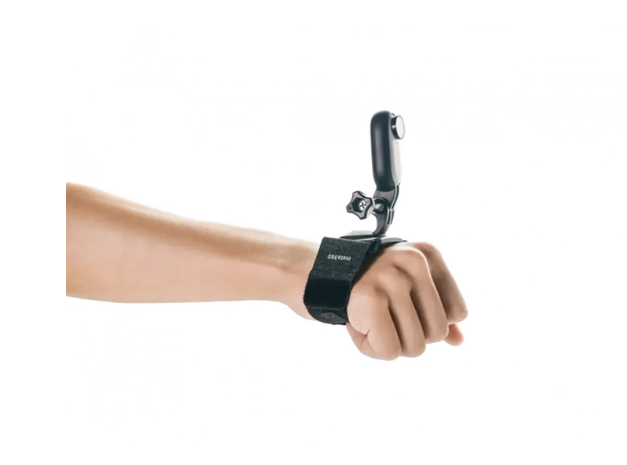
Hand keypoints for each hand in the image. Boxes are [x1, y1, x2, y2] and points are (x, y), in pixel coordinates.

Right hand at [284, 241, 467, 360]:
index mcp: (427, 255)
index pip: (457, 312)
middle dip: (407, 335)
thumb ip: (435, 313)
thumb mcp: (402, 289)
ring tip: (364, 316)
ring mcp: (391, 279)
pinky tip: (353, 323)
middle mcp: (413, 262)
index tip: (399, 305)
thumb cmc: (360, 283)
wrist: (308, 271)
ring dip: (386, 343)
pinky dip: (369, 347)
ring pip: (415, 347)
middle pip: (437, 333)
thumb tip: (459, 340)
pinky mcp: (369, 299)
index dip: (427, 321)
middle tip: (379, 314)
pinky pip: (389, 351)